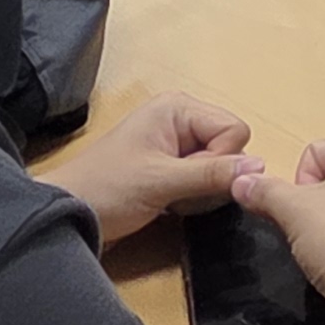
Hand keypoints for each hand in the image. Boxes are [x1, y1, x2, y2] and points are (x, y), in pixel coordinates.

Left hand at [45, 92, 250, 246]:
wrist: (64, 217)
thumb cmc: (106, 191)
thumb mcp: (162, 181)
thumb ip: (212, 173)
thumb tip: (260, 166)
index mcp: (178, 107)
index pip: (235, 130)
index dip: (222, 161)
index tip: (188, 178)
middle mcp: (181, 119)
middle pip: (231, 148)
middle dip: (213, 177)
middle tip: (177, 190)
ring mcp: (176, 145)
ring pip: (221, 169)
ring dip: (203, 191)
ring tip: (170, 199)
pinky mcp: (172, 169)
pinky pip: (206, 182)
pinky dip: (195, 198)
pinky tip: (171, 205)